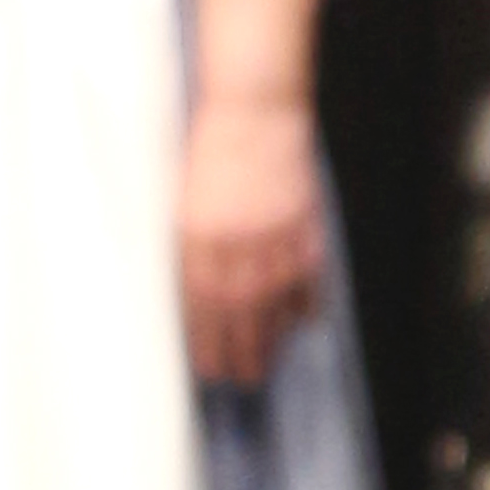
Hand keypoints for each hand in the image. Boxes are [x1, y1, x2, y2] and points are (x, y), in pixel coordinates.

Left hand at [179, 94, 320, 385]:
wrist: (253, 110)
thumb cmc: (208, 144)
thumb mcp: (182, 192)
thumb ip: (189, 240)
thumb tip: (192, 285)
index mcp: (196, 235)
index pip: (199, 306)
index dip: (204, 343)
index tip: (206, 368)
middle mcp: (236, 246)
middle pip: (238, 317)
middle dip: (237, 354)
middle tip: (237, 380)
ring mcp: (274, 242)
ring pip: (273, 308)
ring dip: (269, 341)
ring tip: (263, 366)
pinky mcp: (304, 231)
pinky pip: (307, 282)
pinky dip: (304, 306)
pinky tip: (299, 323)